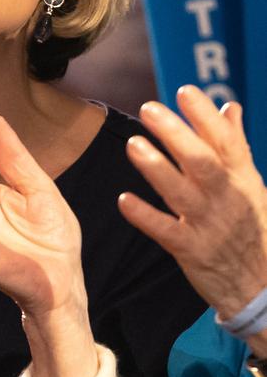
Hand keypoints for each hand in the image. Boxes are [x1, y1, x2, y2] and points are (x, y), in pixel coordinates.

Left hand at [118, 85, 266, 317]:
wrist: (261, 286)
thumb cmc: (250, 227)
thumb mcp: (251, 184)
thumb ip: (236, 144)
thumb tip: (230, 106)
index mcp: (241, 178)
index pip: (225, 140)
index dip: (205, 115)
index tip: (184, 91)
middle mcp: (226, 197)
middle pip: (202, 161)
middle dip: (176, 134)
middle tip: (149, 109)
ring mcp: (209, 224)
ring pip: (182, 193)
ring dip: (156, 168)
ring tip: (133, 144)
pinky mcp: (192, 251)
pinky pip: (167, 231)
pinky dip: (145, 216)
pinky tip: (124, 199)